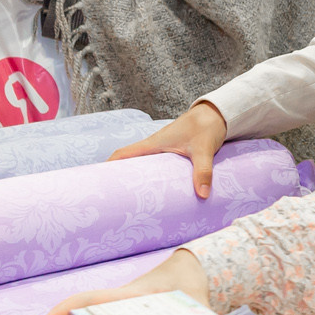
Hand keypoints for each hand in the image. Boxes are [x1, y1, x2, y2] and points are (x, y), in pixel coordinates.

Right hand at [110, 101, 228, 198]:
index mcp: (154, 143)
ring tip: (131, 200)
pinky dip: (152, 176)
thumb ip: (203, 172)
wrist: (217, 114)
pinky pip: (156, 165)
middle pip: (130, 162)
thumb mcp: (204, 150)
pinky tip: (156, 190)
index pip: (124, 154)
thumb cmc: (206, 126)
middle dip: (120, 177)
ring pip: (143, 164)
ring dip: (136, 178)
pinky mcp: (173, 152)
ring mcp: (163, 149)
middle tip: (113, 198)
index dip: (109, 166)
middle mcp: (155, 146)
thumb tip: (202, 195)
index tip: (97, 181)